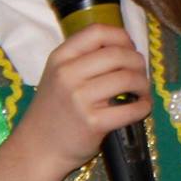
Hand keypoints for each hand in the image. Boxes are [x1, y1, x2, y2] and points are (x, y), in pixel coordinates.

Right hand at [12, 25, 151, 177]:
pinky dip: (143, 107)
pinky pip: (131, 108)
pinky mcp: (93, 122)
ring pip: (128, 78)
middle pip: (118, 54)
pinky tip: (141, 108)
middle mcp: (67, 74)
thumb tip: (128, 47)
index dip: (122, 37)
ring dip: (143, 84)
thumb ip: (85, 58)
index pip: (98, 32)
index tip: (130, 48)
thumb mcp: (58, 75)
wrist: (37, 149)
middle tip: (140, 74)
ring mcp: (80, 98)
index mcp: (60, 58)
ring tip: (141, 91)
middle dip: (138, 63)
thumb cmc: (54, 110)